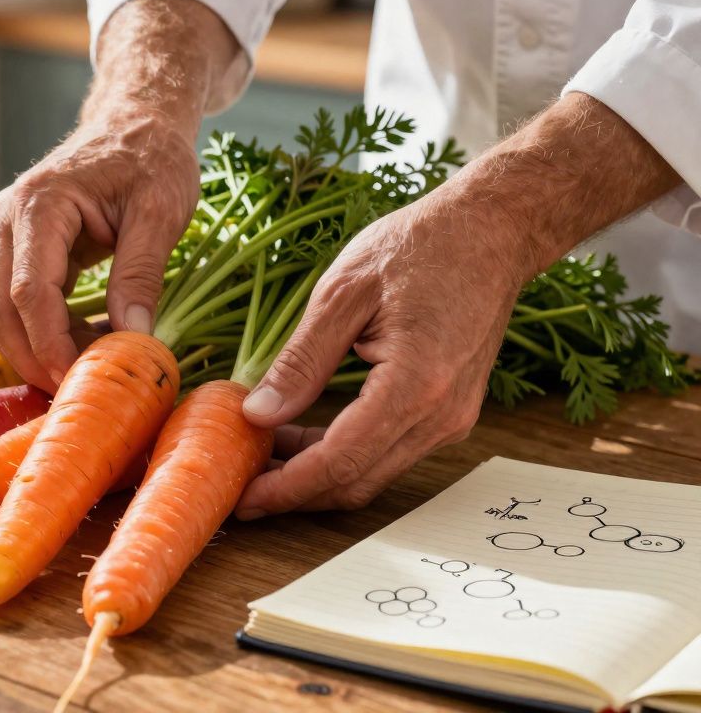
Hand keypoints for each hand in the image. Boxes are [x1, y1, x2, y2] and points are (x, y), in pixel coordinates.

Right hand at [0, 113, 199, 389]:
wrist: (135, 122)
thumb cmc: (152, 157)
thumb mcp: (161, 211)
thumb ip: (141, 273)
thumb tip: (133, 338)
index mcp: (39, 204)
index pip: (28, 290)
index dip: (49, 343)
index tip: (79, 380)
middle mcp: (8, 220)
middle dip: (33, 358)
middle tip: (80, 392)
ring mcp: (6, 236)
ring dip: (36, 350)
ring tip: (90, 368)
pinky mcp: (18, 250)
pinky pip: (16, 304)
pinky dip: (44, 333)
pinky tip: (86, 344)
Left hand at [231, 92, 683, 517]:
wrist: (492, 232)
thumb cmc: (419, 247)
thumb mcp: (342, 294)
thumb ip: (300, 361)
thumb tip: (257, 413)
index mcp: (414, 385)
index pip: (339, 461)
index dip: (286, 488)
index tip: (241, 498)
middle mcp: (440, 415)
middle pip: (356, 481)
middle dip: (294, 493)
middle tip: (239, 488)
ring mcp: (451, 418)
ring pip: (372, 473)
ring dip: (314, 474)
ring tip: (260, 456)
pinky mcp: (449, 412)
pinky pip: (387, 451)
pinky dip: (341, 454)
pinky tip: (299, 434)